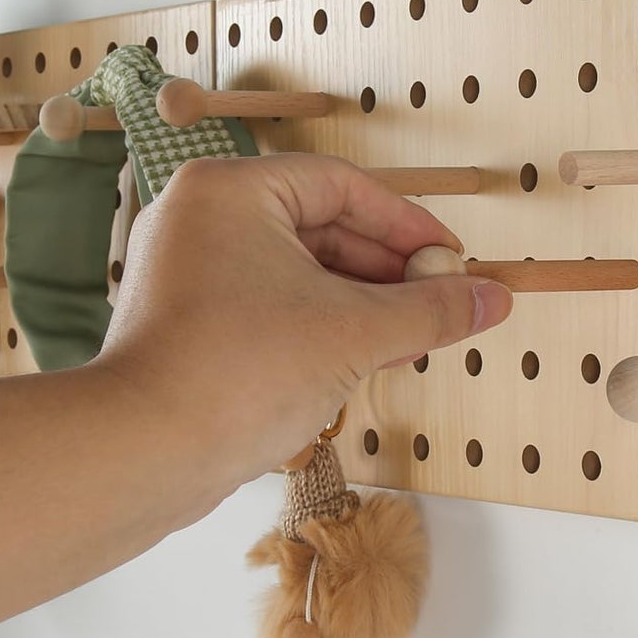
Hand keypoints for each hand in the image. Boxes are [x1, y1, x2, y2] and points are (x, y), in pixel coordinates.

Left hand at [97, 154, 513, 504]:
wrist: (141, 451)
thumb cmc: (239, 373)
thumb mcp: (354, 334)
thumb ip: (430, 310)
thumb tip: (496, 298)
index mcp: (231, 191)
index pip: (342, 187)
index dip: (408, 226)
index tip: (454, 263)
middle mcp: (201, 216)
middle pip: (319, 226)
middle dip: (386, 271)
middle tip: (440, 306)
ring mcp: (187, 269)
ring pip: (295, 271)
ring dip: (357, 303)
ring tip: (410, 341)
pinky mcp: (184, 319)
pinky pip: (266, 304)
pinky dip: (315, 324)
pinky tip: (359, 361)